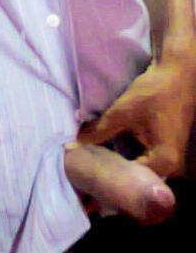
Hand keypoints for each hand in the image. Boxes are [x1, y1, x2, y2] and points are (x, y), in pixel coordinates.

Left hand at [78, 57, 195, 177]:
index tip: (86, 169)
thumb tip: (74, 143)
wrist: (178, 73)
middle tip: (88, 164)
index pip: (130, 180)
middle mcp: (172, 167)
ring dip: (120, 161)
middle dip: (113, 170)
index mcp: (165, 163)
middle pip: (135, 176)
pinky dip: (128, 153)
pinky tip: (111, 147)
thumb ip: (100, 130)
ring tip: (96, 156)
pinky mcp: (166, 148)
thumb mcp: (123, 112)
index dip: (107, 174)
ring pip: (139, 167)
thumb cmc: (155, 92)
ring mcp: (171, 159)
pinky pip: (144, 157)